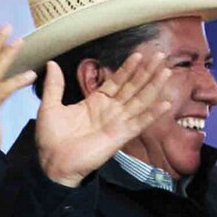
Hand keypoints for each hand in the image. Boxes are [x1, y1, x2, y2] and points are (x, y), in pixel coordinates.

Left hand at [35, 53, 170, 186]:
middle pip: (132, 87)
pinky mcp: (121, 136)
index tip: (138, 54)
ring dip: (153, 86)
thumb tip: (52, 63)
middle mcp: (110, 111)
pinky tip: (166, 103)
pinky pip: (140, 122)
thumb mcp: (50, 106)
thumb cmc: (51, 138)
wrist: (53, 162)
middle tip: (159, 55)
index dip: (128, 68)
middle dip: (146, 71)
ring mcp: (117, 122)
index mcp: (95, 103)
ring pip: (139, 100)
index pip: (116, 81)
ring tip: (166, 71)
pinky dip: (153, 114)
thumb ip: (54, 85)